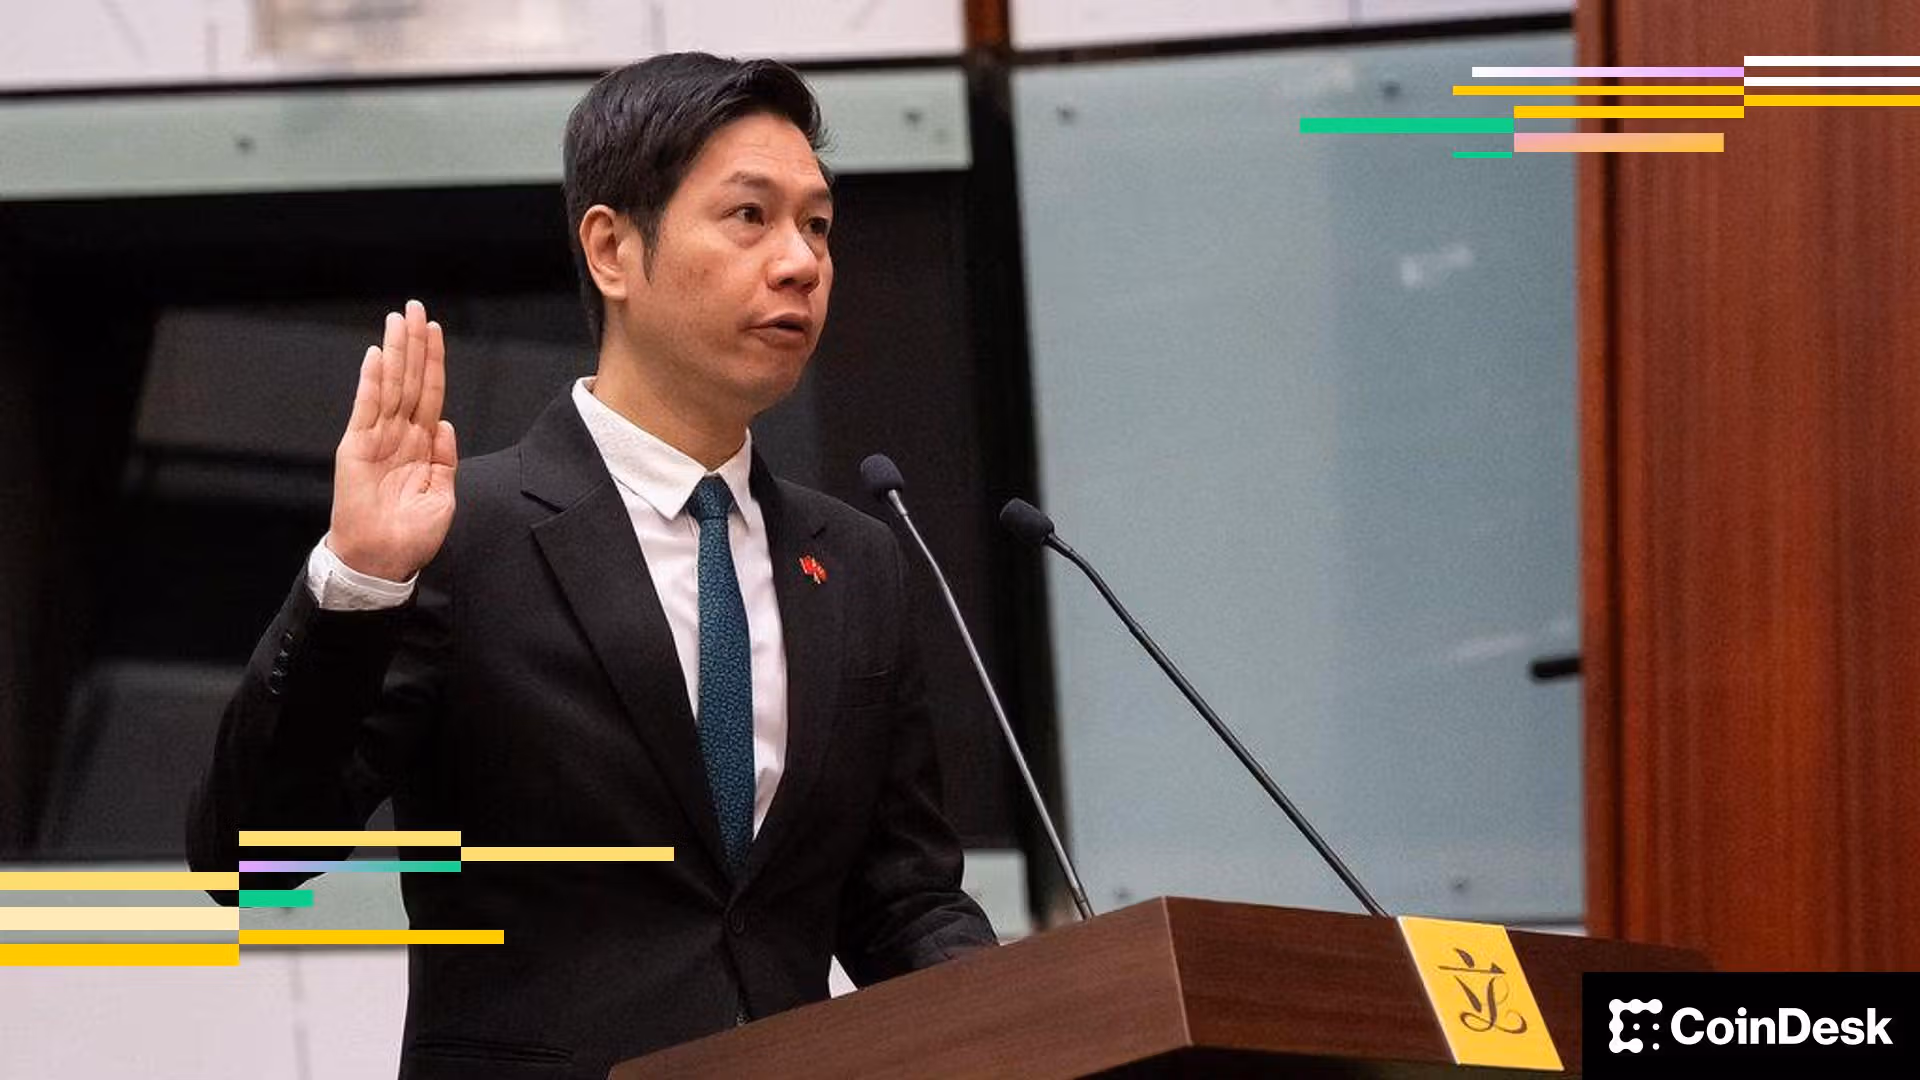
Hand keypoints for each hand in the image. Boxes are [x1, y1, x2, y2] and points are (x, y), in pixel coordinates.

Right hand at [327, 299, 456, 582]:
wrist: (381, 563)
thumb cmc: (410, 537)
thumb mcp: (442, 497)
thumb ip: (445, 460)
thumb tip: (446, 426)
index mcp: (421, 446)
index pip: (429, 394)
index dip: (434, 362)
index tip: (435, 330)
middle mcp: (398, 436)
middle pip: (409, 380)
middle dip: (413, 344)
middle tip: (415, 307)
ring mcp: (376, 439)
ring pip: (390, 386)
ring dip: (395, 352)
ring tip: (398, 319)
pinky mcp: (356, 448)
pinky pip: (366, 408)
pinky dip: (371, 381)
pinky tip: (376, 355)